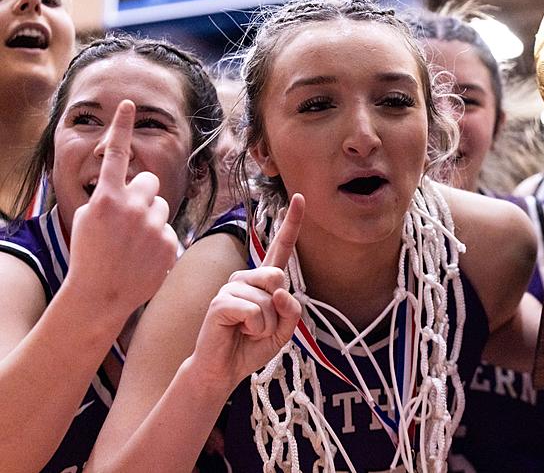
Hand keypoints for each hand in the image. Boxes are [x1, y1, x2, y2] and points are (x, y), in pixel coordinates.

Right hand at [67, 100, 178, 315]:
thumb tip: (133, 187)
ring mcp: (154, 225)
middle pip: (149, 182)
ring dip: (150, 217)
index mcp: (107, 198)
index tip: (129, 104)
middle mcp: (133, 206)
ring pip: (160, 206)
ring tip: (133, 242)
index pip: (117, 154)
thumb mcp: (88, 219)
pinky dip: (157, 240)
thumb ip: (111, 197)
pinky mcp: (170, 242)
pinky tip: (142, 257)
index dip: (122, 127)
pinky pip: (167, 230)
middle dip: (141, 194)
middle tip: (128, 217)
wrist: (99, 294)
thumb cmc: (89, 254)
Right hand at [191, 194, 304, 388]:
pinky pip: (255, 312)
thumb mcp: (284, 331)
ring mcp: (231, 287)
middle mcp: (247, 277)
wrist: (224, 370)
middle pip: (279, 278)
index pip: (281, 247)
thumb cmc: (252, 346)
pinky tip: (239, 332)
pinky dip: (255, 328)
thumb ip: (291, 310)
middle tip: (261, 326)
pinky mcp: (221, 302)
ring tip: (248, 331)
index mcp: (264, 280)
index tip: (299, 198)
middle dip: (278, 310)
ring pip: (268, 301)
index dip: (292, 223)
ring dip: (266, 325)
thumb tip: (279, 291)